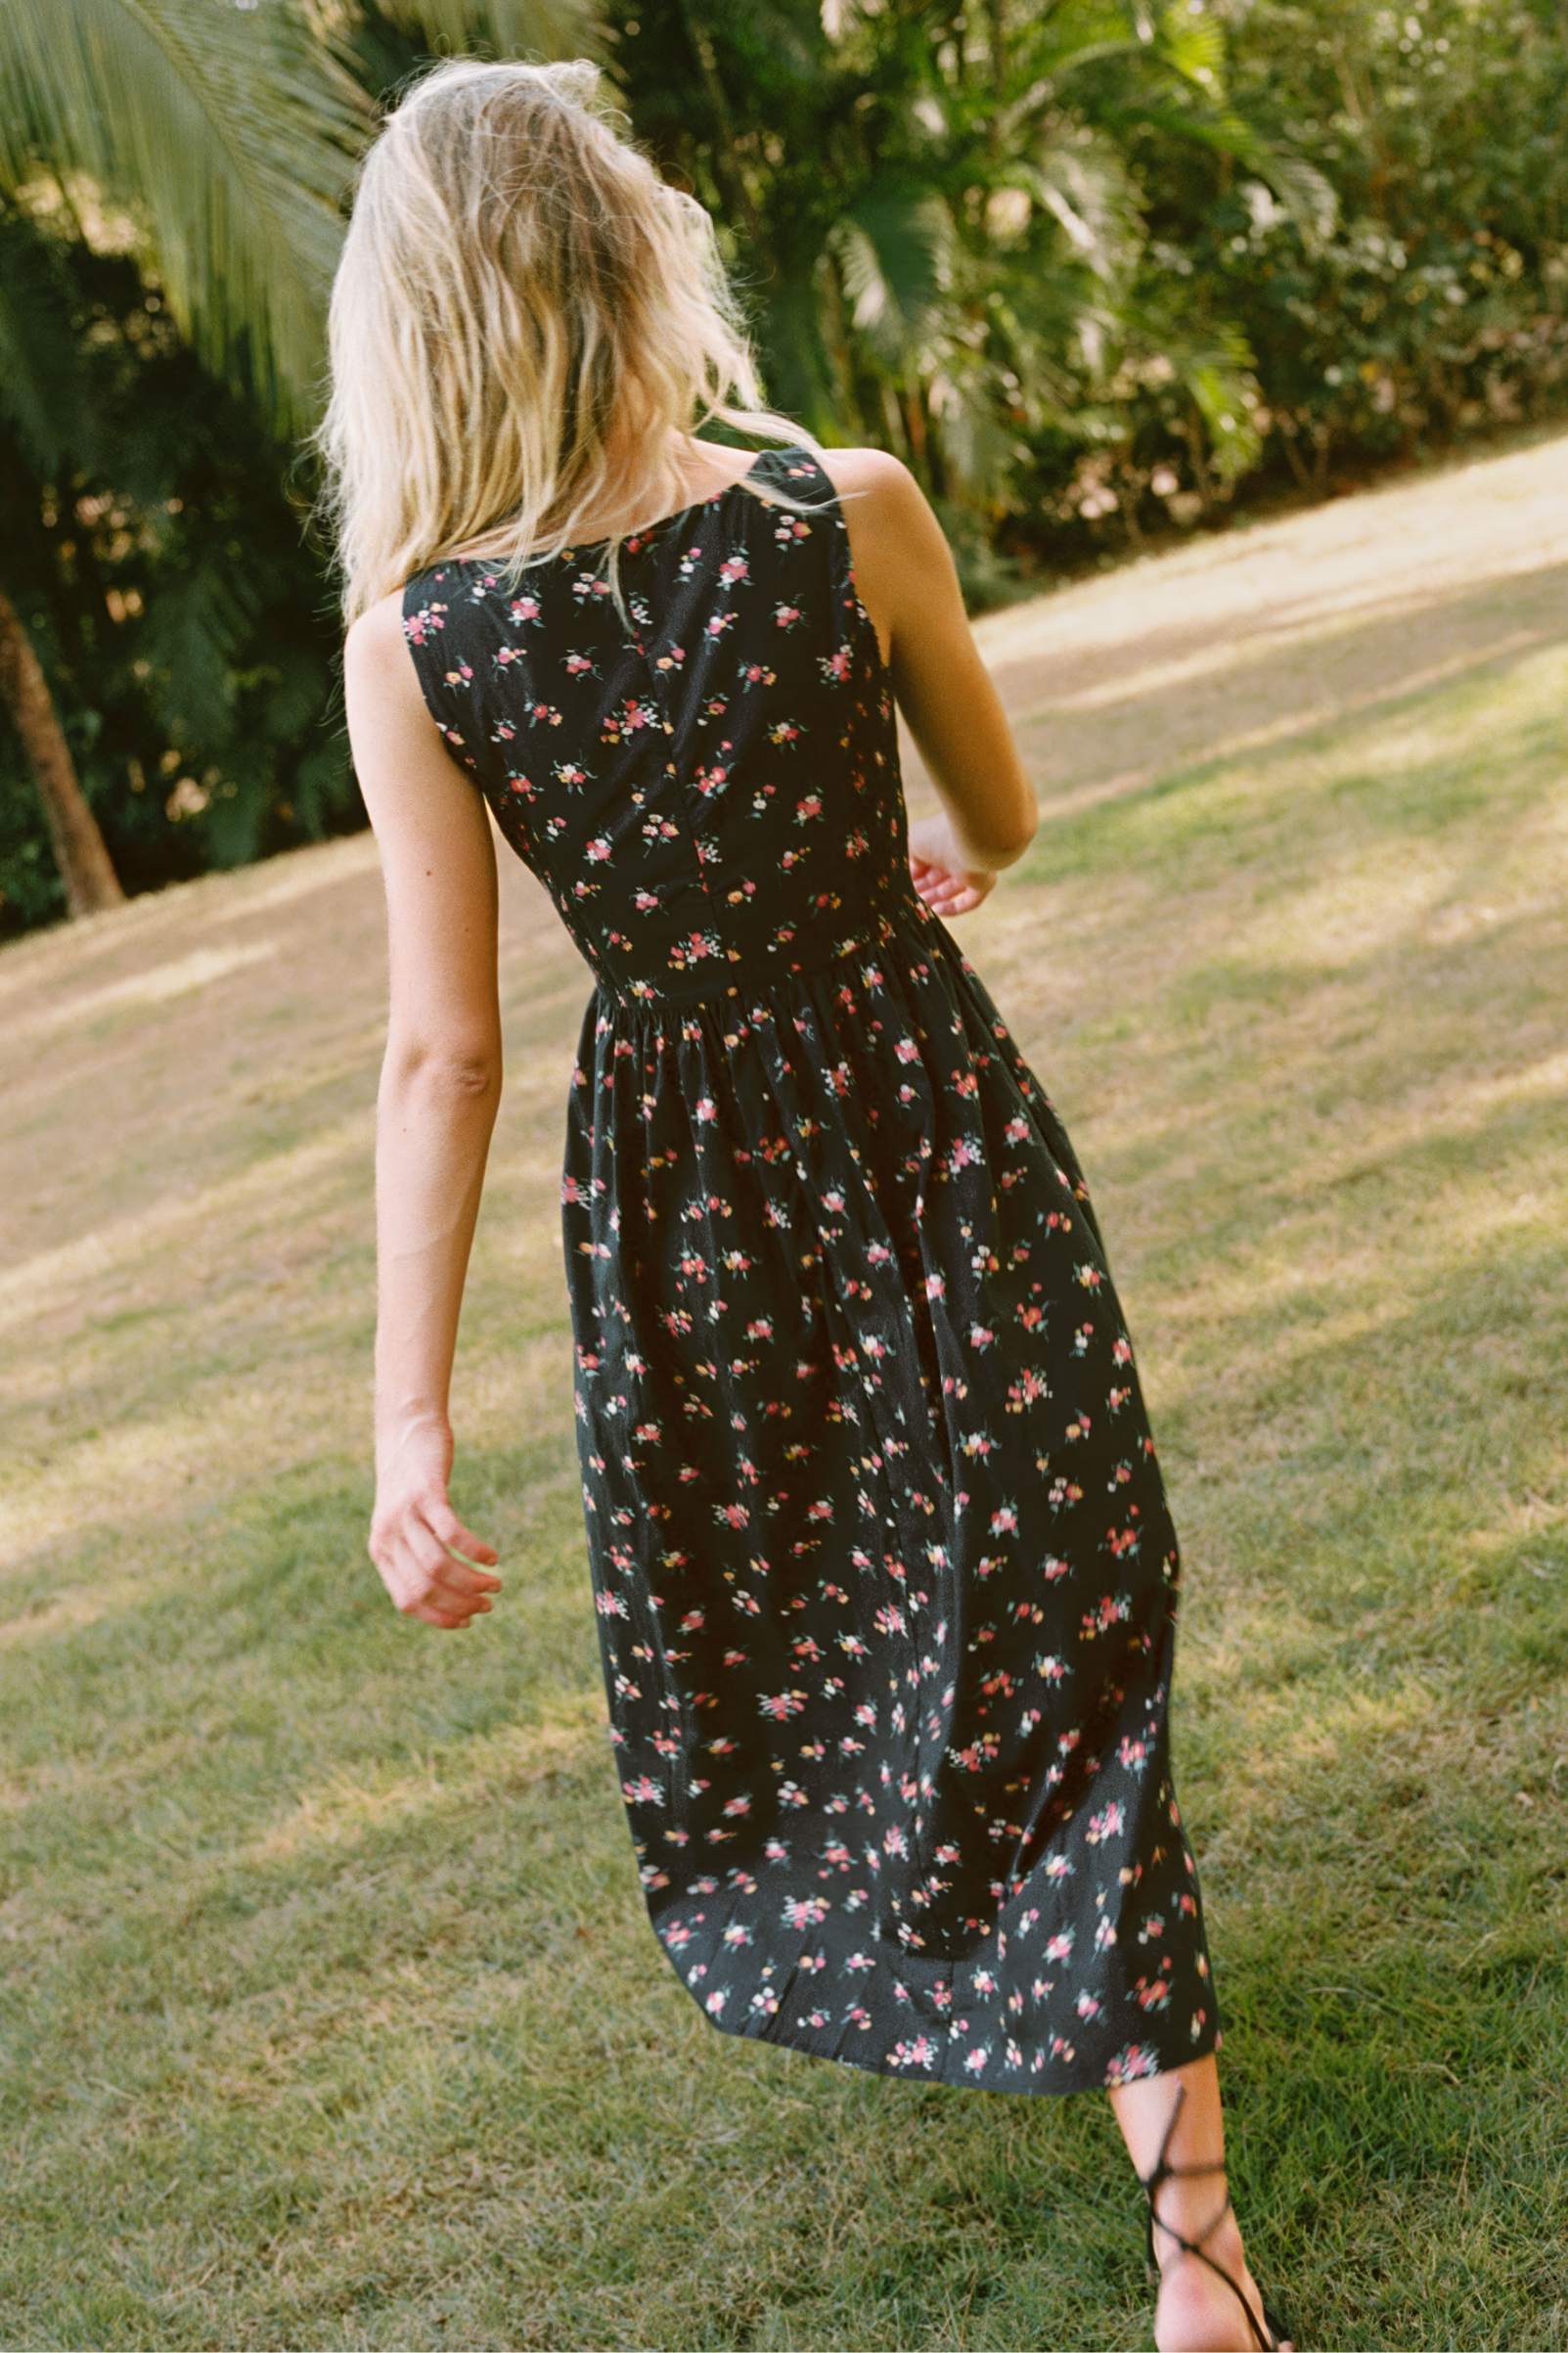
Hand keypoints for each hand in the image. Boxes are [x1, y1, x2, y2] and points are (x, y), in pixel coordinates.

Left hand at [369, 1413, 500, 1628]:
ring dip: (472, 1581)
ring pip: (439, 1565)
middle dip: (461, 1602)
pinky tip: (492, 1557)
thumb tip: (444, 1595)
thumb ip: (412, 1556)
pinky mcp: (426, 1494)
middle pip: (426, 1587)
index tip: (468, 1620)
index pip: (408, 1601)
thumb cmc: (410, 1486)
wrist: (405, 1433)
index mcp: (380, 1552)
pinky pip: (452, 1533)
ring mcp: (405, 1515)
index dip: (440, 1617)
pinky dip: (475, 1551)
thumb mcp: (403, 1524)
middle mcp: (387, 1537)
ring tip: (496, 1583)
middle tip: (489, 1602)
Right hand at [906, 810, 997, 916]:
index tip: (899, 886)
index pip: (925, 862)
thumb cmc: (937, 835)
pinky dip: (952, 908)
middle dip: (922, 890)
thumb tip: (901, 873)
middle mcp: (956, 854)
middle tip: (907, 900)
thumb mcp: (911, 842)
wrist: (968, 837)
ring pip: (951, 890)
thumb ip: (904, 857)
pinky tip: (936, 910)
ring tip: (918, 908)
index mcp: (940, 841)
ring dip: (934, 900)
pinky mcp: (983, 883)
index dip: (912, 875)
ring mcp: (971, 869)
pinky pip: (968, 901)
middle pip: (937, 878)